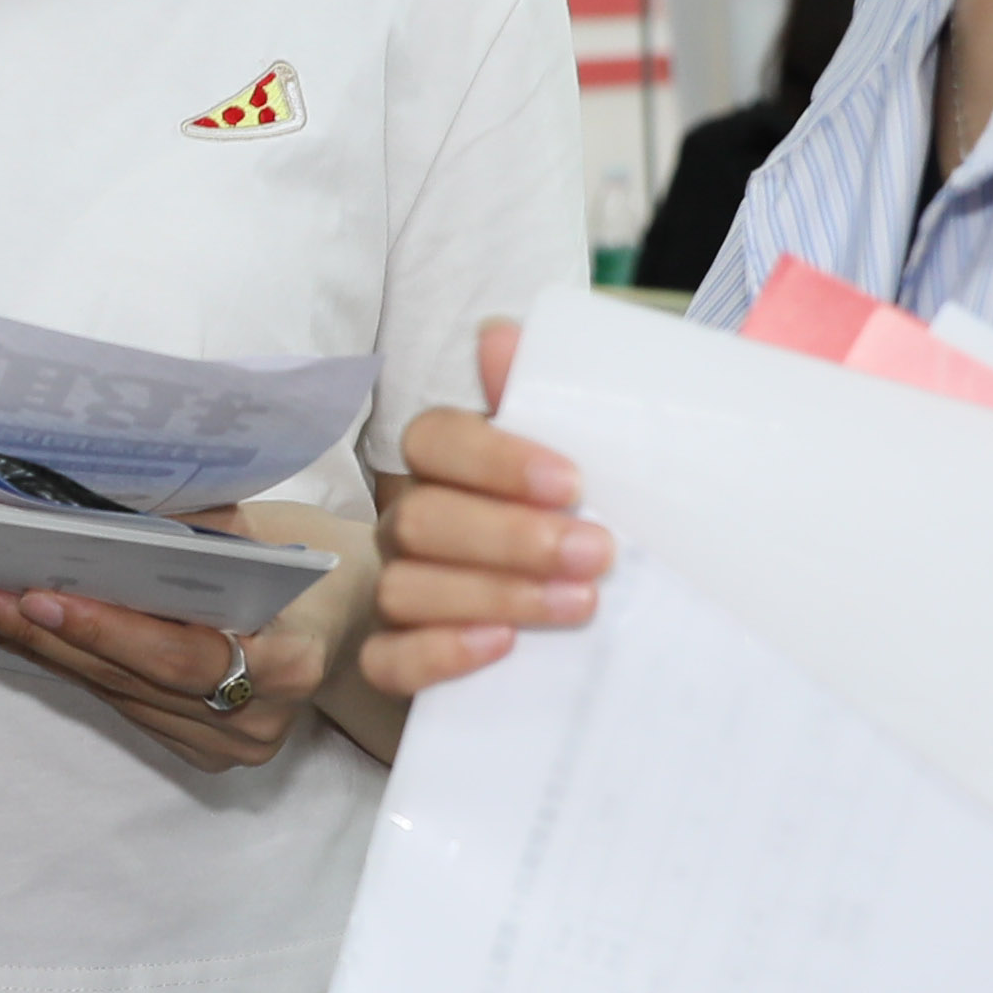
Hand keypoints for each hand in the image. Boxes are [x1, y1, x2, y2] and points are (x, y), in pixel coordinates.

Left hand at [0, 498, 369, 772]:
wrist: (352, 618)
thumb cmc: (310, 562)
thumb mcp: (268, 532)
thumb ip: (194, 535)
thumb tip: (93, 517)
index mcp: (290, 660)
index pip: (181, 655)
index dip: (107, 629)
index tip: (39, 596)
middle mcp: (260, 718)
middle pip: (134, 680)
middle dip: (48, 635)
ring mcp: (233, 746)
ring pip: (119, 697)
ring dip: (45, 652)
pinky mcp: (208, 753)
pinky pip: (127, 708)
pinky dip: (77, 668)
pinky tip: (26, 636)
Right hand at [360, 320, 602, 694]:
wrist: (605, 616)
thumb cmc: (586, 522)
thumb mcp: (587, 457)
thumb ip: (548, 396)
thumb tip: (500, 333)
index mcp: (451, 464)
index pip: (433, 439)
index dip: (494, 460)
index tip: (572, 484)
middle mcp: (414, 523)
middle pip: (420, 518)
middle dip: (511, 538)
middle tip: (597, 553)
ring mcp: (401, 590)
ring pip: (405, 588)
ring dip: (494, 594)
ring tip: (579, 603)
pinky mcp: (402, 659)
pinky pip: (387, 659)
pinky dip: (438, 653)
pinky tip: (501, 646)